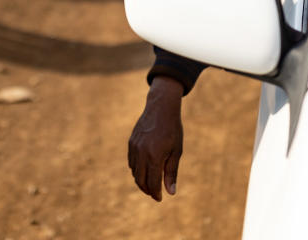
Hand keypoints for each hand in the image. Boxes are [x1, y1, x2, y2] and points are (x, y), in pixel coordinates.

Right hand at [128, 75, 183, 200]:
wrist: (161, 108)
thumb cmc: (172, 130)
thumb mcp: (176, 151)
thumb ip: (171, 172)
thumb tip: (171, 193)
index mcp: (154, 156)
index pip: (152, 183)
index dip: (156, 193)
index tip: (160, 198)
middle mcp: (141, 153)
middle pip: (140, 180)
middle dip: (147, 189)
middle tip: (155, 193)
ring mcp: (134, 147)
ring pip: (134, 172)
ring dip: (141, 180)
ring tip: (151, 182)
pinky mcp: (131, 142)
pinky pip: (131, 162)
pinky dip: (136, 169)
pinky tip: (144, 169)